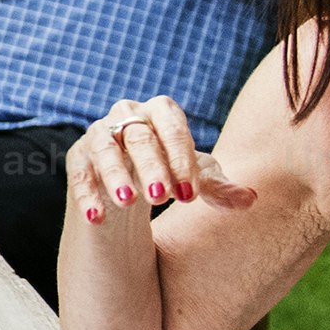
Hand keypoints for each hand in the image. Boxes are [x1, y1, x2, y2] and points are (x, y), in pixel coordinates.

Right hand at [67, 97, 257, 225]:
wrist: (129, 181)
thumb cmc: (168, 170)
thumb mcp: (195, 179)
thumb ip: (220, 188)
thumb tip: (251, 199)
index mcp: (161, 112)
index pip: (171, 129)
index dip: (180, 160)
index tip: (190, 196)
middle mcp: (128, 115)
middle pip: (139, 138)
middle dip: (151, 167)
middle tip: (162, 198)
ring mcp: (99, 135)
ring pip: (105, 149)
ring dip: (116, 175)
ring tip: (128, 202)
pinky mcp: (78, 158)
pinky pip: (79, 173)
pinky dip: (88, 194)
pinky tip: (97, 217)